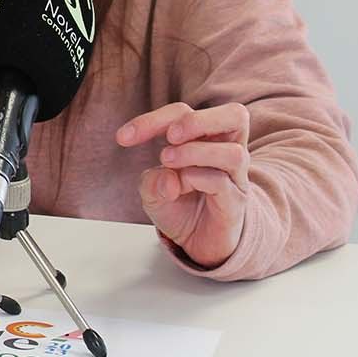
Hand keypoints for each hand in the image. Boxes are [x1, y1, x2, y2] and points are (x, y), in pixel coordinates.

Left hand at [116, 102, 250, 268]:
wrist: (199, 244)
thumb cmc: (180, 208)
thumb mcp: (152, 192)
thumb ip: (152, 181)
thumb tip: (168, 178)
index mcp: (205, 138)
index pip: (185, 113)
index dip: (152, 120)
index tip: (122, 138)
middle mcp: (225, 152)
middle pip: (235, 115)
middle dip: (195, 121)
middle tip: (169, 137)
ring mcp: (235, 177)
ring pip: (234, 153)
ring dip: (195, 152)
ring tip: (168, 161)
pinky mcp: (235, 202)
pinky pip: (224, 183)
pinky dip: (197, 179)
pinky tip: (181, 185)